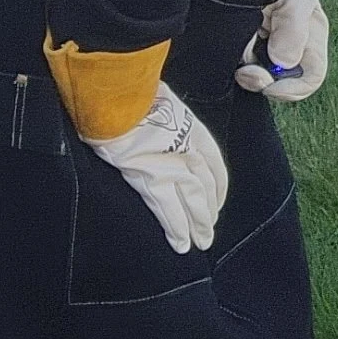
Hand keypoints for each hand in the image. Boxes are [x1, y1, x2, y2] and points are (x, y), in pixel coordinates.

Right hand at [87, 85, 228, 253]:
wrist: (121, 98)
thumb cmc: (135, 95)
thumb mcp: (163, 104)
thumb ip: (167, 120)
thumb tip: (158, 124)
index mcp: (196, 132)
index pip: (214, 166)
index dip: (216, 188)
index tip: (216, 203)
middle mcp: (192, 151)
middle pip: (206, 187)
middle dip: (208, 211)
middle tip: (209, 232)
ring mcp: (175, 166)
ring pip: (194, 202)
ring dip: (198, 224)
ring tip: (201, 241)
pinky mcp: (154, 179)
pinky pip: (169, 210)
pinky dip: (176, 229)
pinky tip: (180, 243)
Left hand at [236, 0, 329, 101]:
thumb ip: (294, 29)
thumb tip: (284, 63)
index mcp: (312, 39)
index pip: (311, 79)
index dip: (291, 89)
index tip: (267, 83)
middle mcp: (293, 49)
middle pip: (281, 84)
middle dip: (260, 81)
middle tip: (244, 70)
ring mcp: (268, 51)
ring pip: (256, 78)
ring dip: (244, 68)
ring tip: (240, 41)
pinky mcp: (245, 50)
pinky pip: (238, 67)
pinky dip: (231, 61)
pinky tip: (233, 44)